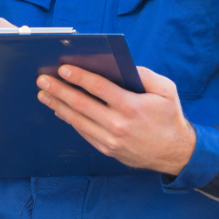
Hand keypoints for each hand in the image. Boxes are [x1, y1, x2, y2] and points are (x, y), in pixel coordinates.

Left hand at [36, 66, 196, 175]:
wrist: (176, 153)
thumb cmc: (170, 117)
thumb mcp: (167, 90)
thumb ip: (145, 75)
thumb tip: (122, 66)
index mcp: (131, 106)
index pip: (98, 88)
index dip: (78, 76)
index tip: (62, 68)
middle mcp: (118, 124)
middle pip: (81, 104)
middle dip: (59, 90)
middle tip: (42, 79)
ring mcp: (110, 140)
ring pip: (77, 120)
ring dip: (58, 105)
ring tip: (44, 94)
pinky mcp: (107, 149)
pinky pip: (83, 132)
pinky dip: (69, 120)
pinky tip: (60, 110)